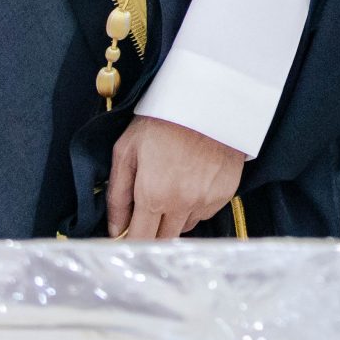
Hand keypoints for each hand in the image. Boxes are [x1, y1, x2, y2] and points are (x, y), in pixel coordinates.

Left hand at [108, 116, 245, 239]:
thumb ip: (117, 195)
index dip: (130, 241)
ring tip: (171, 187)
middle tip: (146, 211)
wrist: (209, 98)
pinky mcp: (225, 194)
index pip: (139, 240)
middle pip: (163, 240)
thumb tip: (114, 229)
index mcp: (153, 195)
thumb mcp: (126, 150)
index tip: (125, 235)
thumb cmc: (161, 120)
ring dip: (173, 218)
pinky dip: (194, 206)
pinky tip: (191, 181)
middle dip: (151, 232)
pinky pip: (204, 213)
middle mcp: (181, 205)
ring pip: (184, 227)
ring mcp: (206, 201)